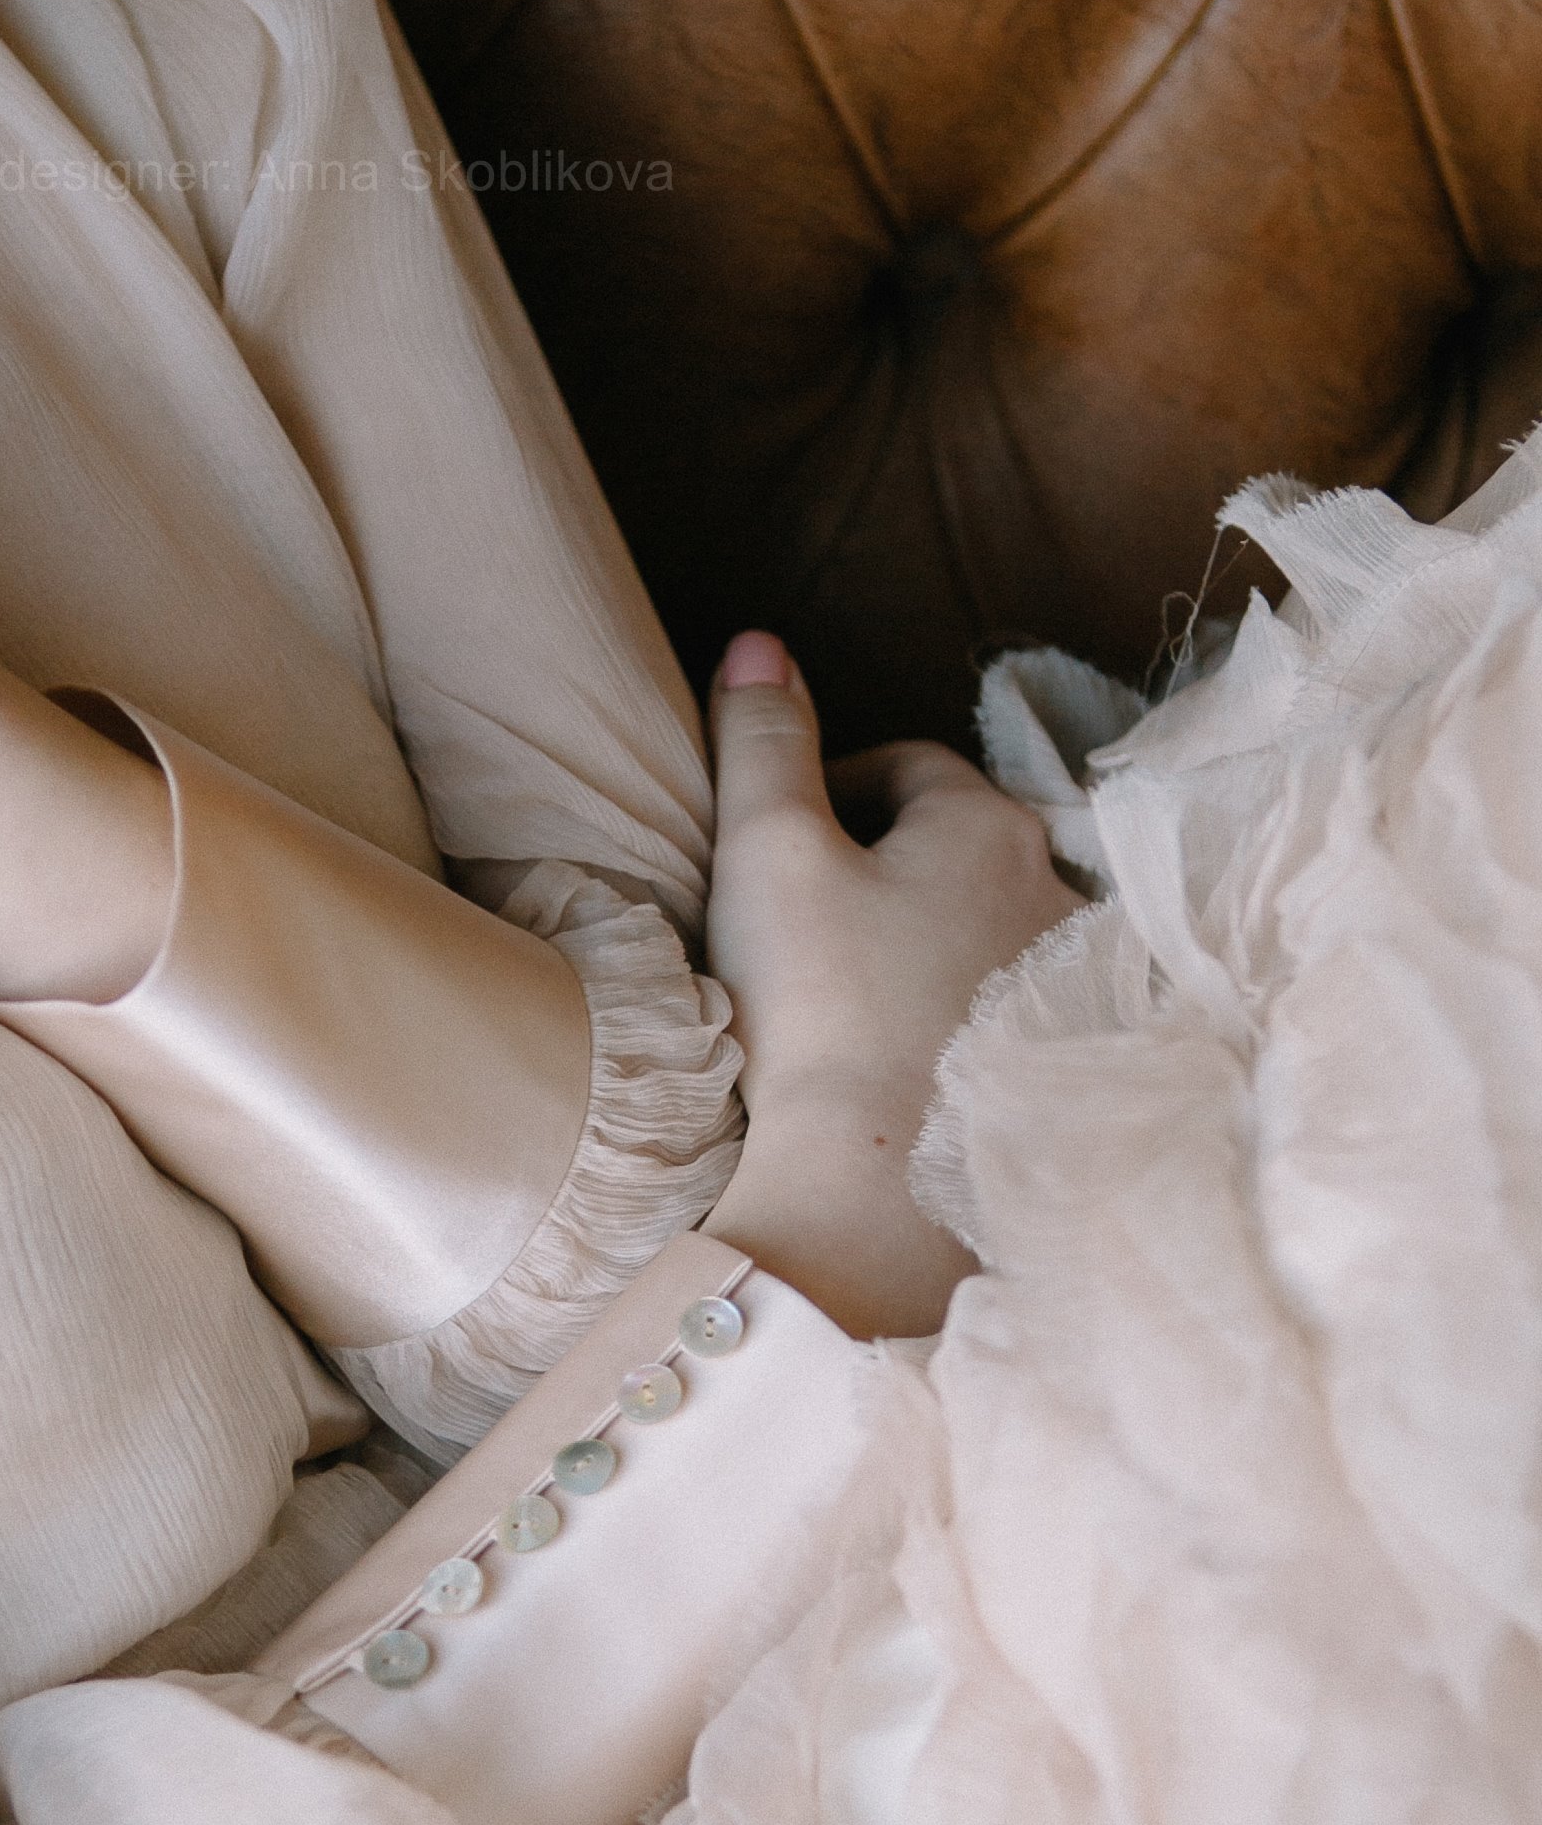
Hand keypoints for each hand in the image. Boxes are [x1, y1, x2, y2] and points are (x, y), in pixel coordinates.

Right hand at [701, 632, 1081, 1336]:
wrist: (876, 1183)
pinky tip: (911, 1056)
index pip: (906, 768)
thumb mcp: (767, 855)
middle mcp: (1052, 889)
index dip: (833, 790)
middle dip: (893, 866)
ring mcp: (1065, 986)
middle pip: (959, 848)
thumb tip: (759, 642)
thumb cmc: (819, 1010)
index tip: (782, 842)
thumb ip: (762, 742)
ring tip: (863, 993)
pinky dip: (964, 1015)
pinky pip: (1009, 1012)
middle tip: (815, 919)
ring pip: (989, 931)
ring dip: (937, 941)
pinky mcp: (1063, 1066)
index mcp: (984, 823)